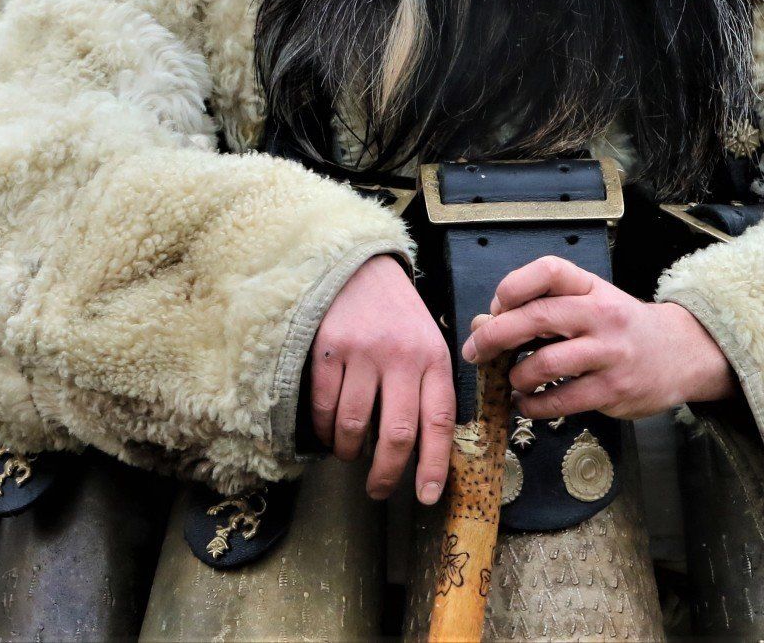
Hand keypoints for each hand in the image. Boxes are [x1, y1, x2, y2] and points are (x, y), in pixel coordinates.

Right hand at [309, 254, 454, 504]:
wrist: (359, 265)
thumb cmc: (397, 314)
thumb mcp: (429, 342)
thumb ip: (431, 385)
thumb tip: (427, 447)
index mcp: (433, 358)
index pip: (439, 423)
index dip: (434, 466)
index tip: (428, 496)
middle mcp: (401, 356)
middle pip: (396, 433)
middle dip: (387, 473)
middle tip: (378, 491)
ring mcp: (362, 351)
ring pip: (355, 424)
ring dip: (350, 451)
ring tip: (349, 456)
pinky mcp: (327, 346)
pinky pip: (325, 403)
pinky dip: (325, 428)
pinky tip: (328, 434)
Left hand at [459, 257, 737, 419]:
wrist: (681, 353)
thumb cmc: (619, 326)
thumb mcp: (588, 301)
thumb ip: (540, 306)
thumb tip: (482, 325)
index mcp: (590, 286)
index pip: (548, 270)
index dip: (512, 286)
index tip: (496, 307)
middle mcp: (601, 315)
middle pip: (537, 317)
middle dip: (494, 336)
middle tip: (475, 351)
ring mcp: (610, 353)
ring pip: (545, 363)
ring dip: (516, 376)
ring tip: (511, 380)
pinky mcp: (614, 390)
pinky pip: (562, 400)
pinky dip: (534, 405)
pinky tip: (526, 403)